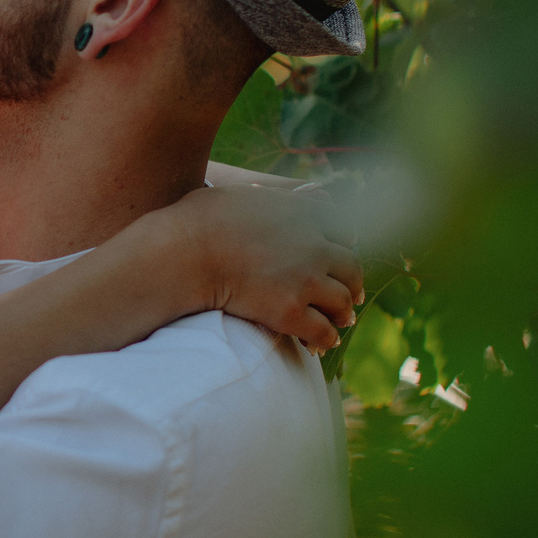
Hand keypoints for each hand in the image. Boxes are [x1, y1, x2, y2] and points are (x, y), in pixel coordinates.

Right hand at [158, 182, 362, 351]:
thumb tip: (284, 195)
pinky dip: (325, 338)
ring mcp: (304, 278)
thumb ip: (271, 196)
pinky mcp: (290, 311)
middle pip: (351, 265)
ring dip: (344, 312)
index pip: (342, 225)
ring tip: (341, 320)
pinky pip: (322, 331)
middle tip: (352, 292)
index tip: (342, 251)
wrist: (184, 253)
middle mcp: (312, 244)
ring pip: (343, 300)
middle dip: (352, 280)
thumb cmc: (199, 220)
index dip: (345, 242)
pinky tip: (319, 344)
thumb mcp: (242, 193)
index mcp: (302, 212)